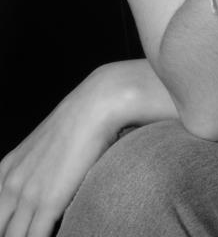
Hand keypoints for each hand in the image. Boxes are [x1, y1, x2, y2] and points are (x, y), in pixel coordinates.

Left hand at [0, 65, 133, 236]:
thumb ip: (38, 171)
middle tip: (28, 233)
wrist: (95, 106)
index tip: (18, 227)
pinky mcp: (47, 202)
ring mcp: (26, 195)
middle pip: (1, 227)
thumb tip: (50, 185)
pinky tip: (66, 236)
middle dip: (12, 234)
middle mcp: (10, 184)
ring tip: (44, 234)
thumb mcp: (46, 147)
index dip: (6, 225)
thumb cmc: (79, 123)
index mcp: (6, 171)